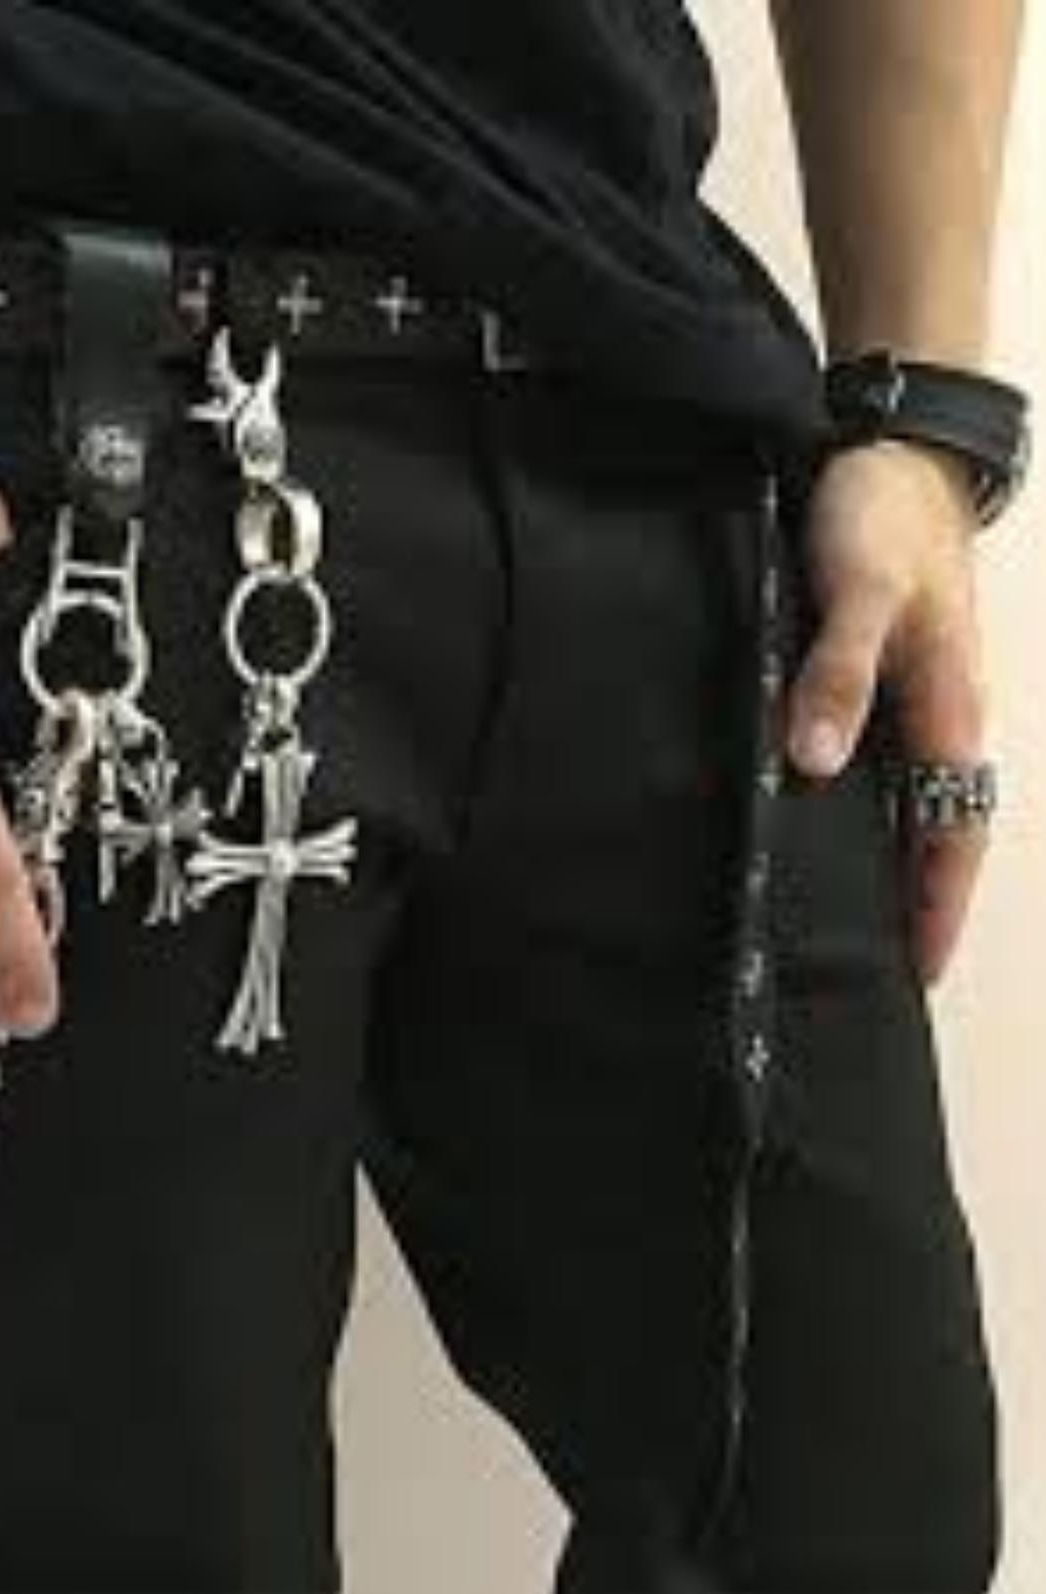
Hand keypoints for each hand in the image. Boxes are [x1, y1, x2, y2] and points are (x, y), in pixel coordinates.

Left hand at [783, 437, 991, 986]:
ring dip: (885, 855)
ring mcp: (909, 695)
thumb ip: (839, 674)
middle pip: (934, 828)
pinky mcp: (875, 672)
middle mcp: (935, 714)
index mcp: (948, 708)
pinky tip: (812, 817)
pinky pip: (876, 757)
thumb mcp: (860, 595)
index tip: (919, 971)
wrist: (892, 452)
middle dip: (915, 899)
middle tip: (874, 966)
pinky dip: (857, 800)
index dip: (937, 903)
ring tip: (840, 915)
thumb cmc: (883, 522)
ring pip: (905, 797)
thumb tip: (814, 761)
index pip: (952, 832)